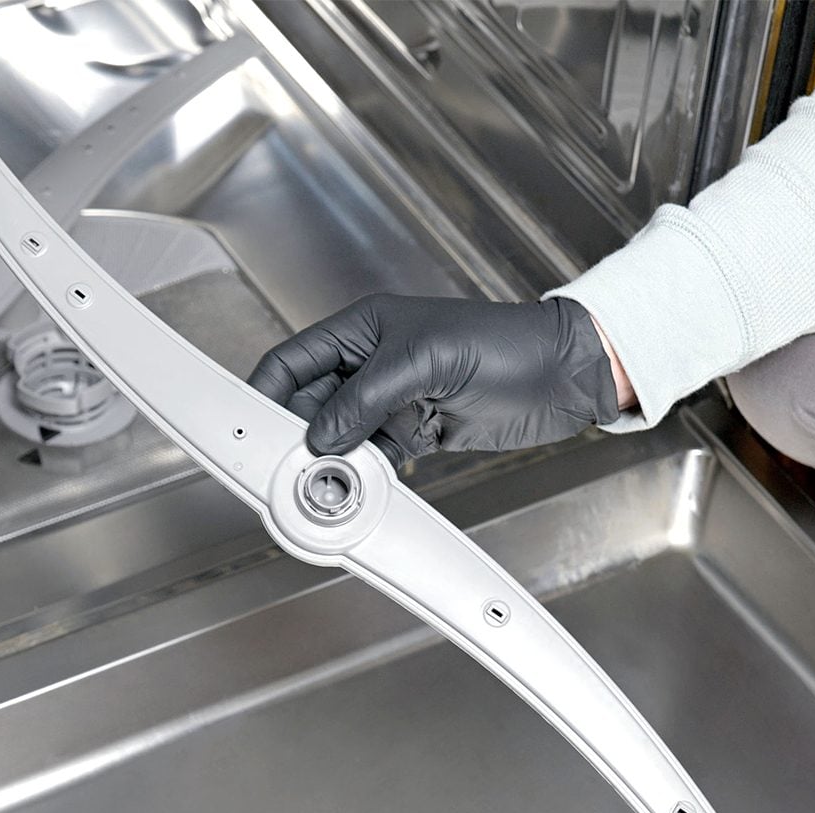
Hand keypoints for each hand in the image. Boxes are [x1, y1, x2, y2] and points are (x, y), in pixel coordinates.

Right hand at [246, 295, 619, 465]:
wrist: (563, 375)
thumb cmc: (504, 343)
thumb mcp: (425, 362)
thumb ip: (366, 399)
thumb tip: (322, 437)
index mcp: (362, 330)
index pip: (293, 361)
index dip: (266, 394)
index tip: (251, 430)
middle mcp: (371, 365)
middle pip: (310, 407)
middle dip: (301, 437)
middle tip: (294, 469)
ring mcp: (393, 401)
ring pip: (341, 438)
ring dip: (338, 460)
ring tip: (339, 477)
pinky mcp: (418, 432)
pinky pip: (376, 458)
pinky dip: (371, 473)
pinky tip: (375, 479)